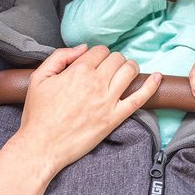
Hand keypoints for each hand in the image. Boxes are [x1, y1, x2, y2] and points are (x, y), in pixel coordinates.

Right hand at [9, 45, 160, 171]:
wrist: (42, 146)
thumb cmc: (38, 115)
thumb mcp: (39, 78)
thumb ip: (59, 57)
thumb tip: (82, 48)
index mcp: (78, 71)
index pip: (99, 51)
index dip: (97, 54)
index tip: (94, 63)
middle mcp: (96, 83)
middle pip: (117, 59)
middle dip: (114, 60)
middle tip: (108, 69)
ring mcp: (108, 101)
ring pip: (130, 71)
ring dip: (130, 67)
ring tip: (125, 71)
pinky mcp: (115, 118)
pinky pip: (140, 98)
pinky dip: (151, 86)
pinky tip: (157, 77)